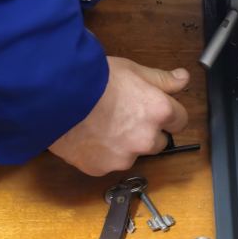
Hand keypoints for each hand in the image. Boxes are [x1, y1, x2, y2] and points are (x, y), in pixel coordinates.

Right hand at [49, 57, 189, 175]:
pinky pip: (107, 162)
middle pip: (158, 141)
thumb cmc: (93, 78)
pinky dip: (101, 153)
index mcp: (159, 111)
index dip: (167, 113)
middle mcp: (146, 139)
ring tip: (101, 125)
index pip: (180, 120)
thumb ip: (161, 79)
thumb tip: (183, 79)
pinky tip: (88, 135)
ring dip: (124, 144)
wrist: (54, 95)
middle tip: (124, 115)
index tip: (153, 108)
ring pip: (132, 154)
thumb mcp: (131, 69)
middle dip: (146, 131)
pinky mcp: (102, 168)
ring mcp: (124, 157)